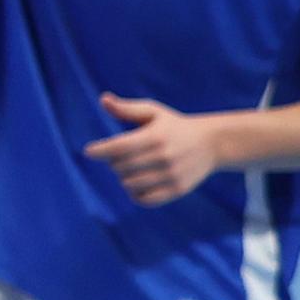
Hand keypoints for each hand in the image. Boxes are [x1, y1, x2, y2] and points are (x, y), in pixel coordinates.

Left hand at [88, 94, 226, 207]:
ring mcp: (172, 175)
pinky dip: (135, 194)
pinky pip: (146, 200)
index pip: (120, 147)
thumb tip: (103, 99)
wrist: (211, 144)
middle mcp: (164, 157)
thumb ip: (126, 108)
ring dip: (123, 178)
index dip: (100, 150)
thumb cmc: (174, 125)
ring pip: (130, 184)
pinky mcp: (178, 190)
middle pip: (121, 167)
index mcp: (155, 136)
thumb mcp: (153, 112)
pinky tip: (136, 184)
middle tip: (119, 156)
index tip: (88, 152)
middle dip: (113, 162)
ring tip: (128, 169)